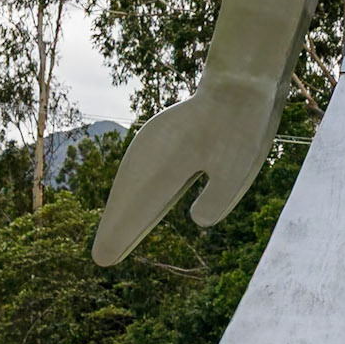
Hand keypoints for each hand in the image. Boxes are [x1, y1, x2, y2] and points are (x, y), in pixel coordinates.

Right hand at [91, 79, 274, 266]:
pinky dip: (134, 186)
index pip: (134, 210)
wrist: (240, 84)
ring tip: (114, 231)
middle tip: (103, 257)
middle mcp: (150, 154)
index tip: (103, 259)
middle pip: (126, 196)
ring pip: (131, 179)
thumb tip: (197, 220)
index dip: (119, 235)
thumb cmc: (241, 128)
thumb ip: (215, 201)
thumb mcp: (237, 170)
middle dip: (116, 224)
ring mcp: (153, 141)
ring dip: (124, 205)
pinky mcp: (163, 134)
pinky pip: (140, 166)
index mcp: (165, 166)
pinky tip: (135, 196)